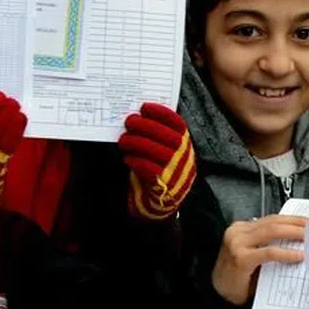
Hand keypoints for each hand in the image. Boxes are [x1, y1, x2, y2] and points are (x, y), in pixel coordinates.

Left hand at [118, 103, 196, 220]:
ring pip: (157, 152)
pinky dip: (137, 161)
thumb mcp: (166, 149)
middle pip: (167, 136)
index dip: (162, 113)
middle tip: (129, 121)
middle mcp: (184, 156)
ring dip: (137, 143)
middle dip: (146, 126)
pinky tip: (128, 158)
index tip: (145, 107)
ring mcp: (176, 171)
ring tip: (123, 139)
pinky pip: (150, 170)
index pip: (178, 124)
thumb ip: (158, 134)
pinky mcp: (164, 185)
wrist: (163, 201)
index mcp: (185, 143)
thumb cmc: (161, 168)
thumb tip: (139, 115)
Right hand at [211, 215, 308, 305]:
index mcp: (242, 228)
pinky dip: (286, 253)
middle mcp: (238, 232)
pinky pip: (269, 252)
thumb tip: (298, 241)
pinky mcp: (241, 258)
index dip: (293, 219)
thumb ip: (268, 245)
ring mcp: (238, 243)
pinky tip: (298, 255)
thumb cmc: (238, 276)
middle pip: (274, 222)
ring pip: (272, 231)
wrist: (218, 295)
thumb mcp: (253, 255)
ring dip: (295, 233)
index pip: (272, 219)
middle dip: (297, 223)